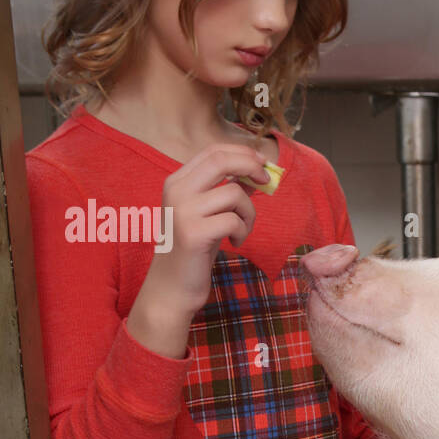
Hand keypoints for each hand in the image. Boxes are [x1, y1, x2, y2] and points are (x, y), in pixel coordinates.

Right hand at [149, 143, 273, 312]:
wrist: (171, 287)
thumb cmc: (194, 250)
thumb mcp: (210, 214)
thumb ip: (227, 190)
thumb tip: (256, 171)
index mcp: (177, 182)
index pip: (213, 151)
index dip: (242, 153)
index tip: (263, 164)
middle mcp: (176, 191)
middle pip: (221, 160)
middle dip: (252, 166)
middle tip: (267, 182)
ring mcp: (182, 211)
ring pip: (234, 193)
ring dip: (249, 213)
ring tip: (242, 231)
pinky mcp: (194, 233)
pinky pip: (234, 221)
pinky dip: (243, 231)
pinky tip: (235, 243)